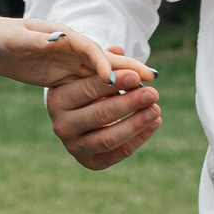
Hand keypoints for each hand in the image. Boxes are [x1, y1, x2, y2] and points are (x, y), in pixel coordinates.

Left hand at [0, 14, 154, 91]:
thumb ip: (35, 41)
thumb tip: (56, 40)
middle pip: (104, 59)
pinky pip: (90, 83)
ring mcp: (67, 60)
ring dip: (123, 81)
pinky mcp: (62, 74)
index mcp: (60, 35)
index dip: (106, 61)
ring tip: (147, 92)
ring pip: (101, 71)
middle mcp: (68, 46)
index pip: (89, 48)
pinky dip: (108, 90)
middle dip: (128, 69)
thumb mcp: (12, 39)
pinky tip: (122, 100)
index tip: (121, 77)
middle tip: (154, 81)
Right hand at [46, 46, 162, 169]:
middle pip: (99, 115)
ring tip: (156, 109)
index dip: (114, 83)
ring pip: (109, 138)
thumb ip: (106, 62)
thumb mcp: (91, 72)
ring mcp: (74, 147)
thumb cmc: (87, 88)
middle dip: (129, 103)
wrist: (79, 116)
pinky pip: (118, 153)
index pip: (87, 90)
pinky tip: (155, 123)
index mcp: (56, 100)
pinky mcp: (90, 162)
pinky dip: (139, 138)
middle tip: (152, 93)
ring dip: (136, 123)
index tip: (137, 75)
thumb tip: (120, 51)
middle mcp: (61, 126)